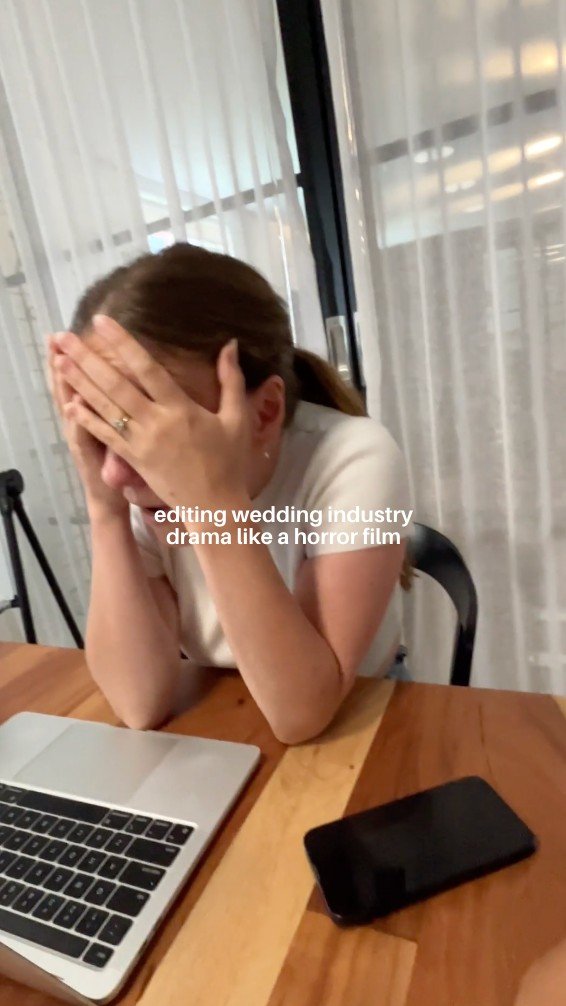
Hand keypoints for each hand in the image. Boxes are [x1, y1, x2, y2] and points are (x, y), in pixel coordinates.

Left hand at [53, 316, 250, 513]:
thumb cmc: (230, 461)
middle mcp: (157, 422)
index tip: (102, 322)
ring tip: (59, 363)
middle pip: (116, 385)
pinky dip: (87, 420)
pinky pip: (106, 436)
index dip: (123, 343)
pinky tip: (69, 404)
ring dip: (80, 384)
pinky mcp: (133, 460)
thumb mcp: (237, 418)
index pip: (147, 368)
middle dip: (87, 359)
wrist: (215, 506)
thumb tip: (229, 344)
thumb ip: (232, 379)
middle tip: (64, 338)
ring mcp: (142, 442)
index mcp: (181, 408)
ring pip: (105, 408)